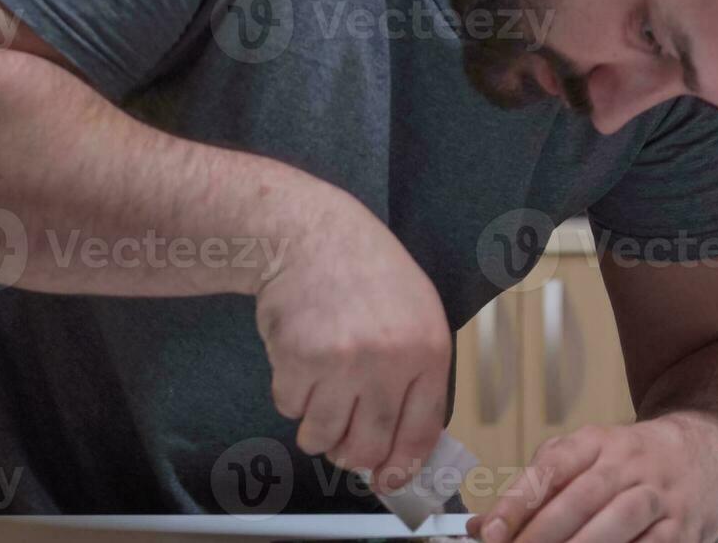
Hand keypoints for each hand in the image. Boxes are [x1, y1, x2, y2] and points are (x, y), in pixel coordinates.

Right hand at [253, 189, 451, 490]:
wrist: (314, 237)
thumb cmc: (368, 276)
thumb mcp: (418, 316)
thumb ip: (416, 377)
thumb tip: (402, 445)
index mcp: (428, 350)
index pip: (421, 433)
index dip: (402, 466)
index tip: (389, 479)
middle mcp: (389, 361)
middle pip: (368, 448)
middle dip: (352, 454)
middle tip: (344, 438)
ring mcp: (342, 362)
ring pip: (323, 438)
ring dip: (317, 427)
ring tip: (320, 389)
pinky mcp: (298, 360)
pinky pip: (289, 409)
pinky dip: (291, 395)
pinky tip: (302, 359)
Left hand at [466, 413, 717, 542]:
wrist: (708, 453)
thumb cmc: (634, 462)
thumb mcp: (585, 457)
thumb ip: (535, 490)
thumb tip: (481, 527)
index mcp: (599, 442)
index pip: (553, 466)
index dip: (519, 501)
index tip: (492, 531)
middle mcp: (631, 463)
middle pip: (583, 498)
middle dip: (543, 534)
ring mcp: (660, 496)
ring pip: (618, 522)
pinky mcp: (683, 528)